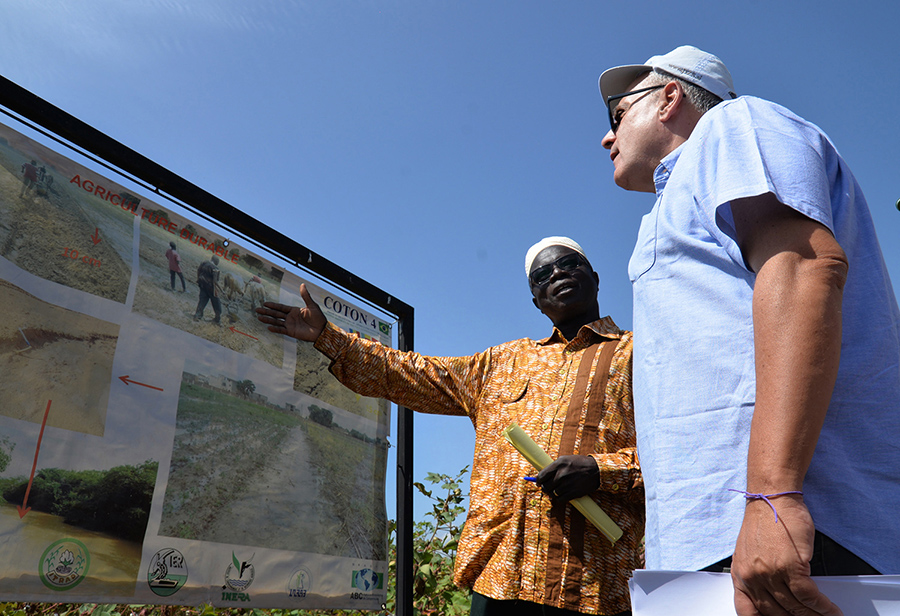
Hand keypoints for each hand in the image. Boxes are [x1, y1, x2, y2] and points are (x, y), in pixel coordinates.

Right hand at [255, 283, 326, 341]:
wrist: (322, 330)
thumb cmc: (319, 318)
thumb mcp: (312, 305)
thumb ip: (305, 296)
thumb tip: (302, 284)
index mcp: (294, 310)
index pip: (281, 307)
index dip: (273, 305)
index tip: (265, 303)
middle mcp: (290, 317)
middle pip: (276, 314)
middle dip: (267, 311)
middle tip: (257, 310)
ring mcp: (290, 325)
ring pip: (276, 321)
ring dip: (268, 319)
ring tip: (259, 317)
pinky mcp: (291, 332)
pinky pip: (281, 330)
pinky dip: (275, 329)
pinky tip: (268, 327)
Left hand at [534, 455, 598, 501]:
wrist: (596, 470)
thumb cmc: (579, 463)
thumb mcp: (565, 460)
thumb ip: (553, 467)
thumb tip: (541, 476)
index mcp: (558, 464)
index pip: (541, 476)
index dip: (538, 480)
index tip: (538, 482)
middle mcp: (561, 474)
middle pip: (545, 486)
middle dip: (544, 488)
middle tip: (546, 488)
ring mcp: (567, 484)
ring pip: (552, 494)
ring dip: (553, 493)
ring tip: (556, 490)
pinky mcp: (573, 493)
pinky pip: (560, 499)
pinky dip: (559, 498)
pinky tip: (562, 494)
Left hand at [731, 495, 842, 615]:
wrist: (771, 498)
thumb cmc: (765, 520)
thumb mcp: (750, 553)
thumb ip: (757, 577)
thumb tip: (774, 597)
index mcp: (740, 576)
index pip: (746, 612)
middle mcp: (752, 578)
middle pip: (776, 613)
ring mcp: (771, 574)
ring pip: (795, 608)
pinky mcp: (791, 567)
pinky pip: (809, 597)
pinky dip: (823, 607)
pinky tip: (831, 610)